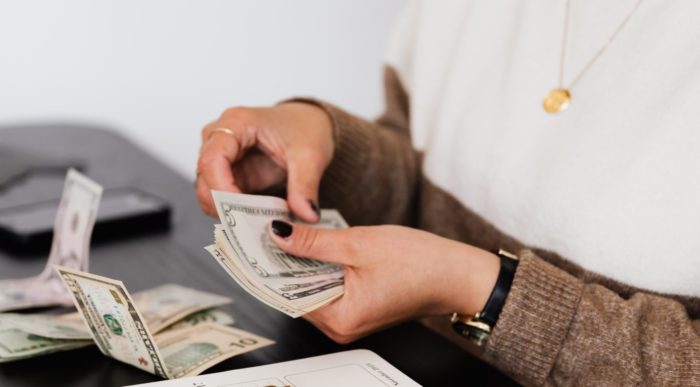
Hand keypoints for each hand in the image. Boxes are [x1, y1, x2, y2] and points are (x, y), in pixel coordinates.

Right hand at [196, 102, 333, 221]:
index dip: (221, 189)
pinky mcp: (229, 175)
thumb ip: (305, 185)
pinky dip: (236, 213)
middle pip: (204, 179)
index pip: (212, 160)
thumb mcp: (310, 155)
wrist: (310, 124)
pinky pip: (222, 199)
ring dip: (229, 212)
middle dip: (224, 207)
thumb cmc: (305, 127)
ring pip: (209, 193)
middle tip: (252, 226)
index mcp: (236, 123)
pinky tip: (257, 220)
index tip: (241, 212)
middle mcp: (220, 138)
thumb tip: (306, 214)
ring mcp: (221, 157)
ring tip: (258, 224)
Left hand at [268, 220, 499, 342]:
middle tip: (266, 230)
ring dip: (301, 263)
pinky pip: (328, 288)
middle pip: (296, 293)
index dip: (268, 266)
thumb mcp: (359, 243)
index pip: (287, 294)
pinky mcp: (359, 307)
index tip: (251, 243)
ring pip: (311, 289)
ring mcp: (350, 319)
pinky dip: (319, 267)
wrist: (457, 273)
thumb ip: (313, 242)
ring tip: (288, 233)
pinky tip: (314, 245)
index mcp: (340, 318)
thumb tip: (278, 235)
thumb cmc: (420, 262)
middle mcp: (341, 327)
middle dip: (282, 262)